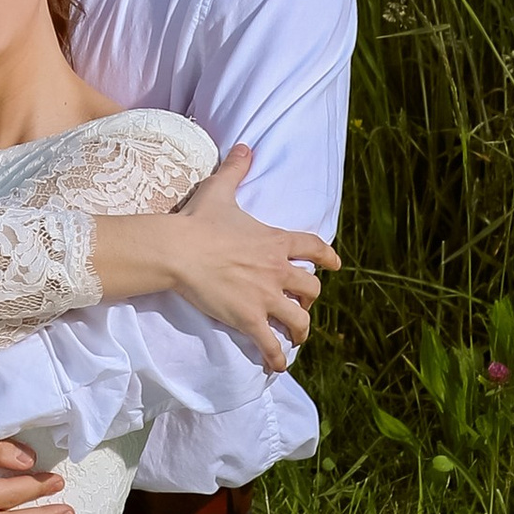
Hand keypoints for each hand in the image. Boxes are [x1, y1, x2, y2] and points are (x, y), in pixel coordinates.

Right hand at [88, 143, 336, 373]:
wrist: (178, 250)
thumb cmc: (198, 220)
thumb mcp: (219, 191)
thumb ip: (235, 169)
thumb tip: (244, 146)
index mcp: (275, 242)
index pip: (313, 248)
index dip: (327, 256)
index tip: (334, 265)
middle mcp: (277, 271)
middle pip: (312, 290)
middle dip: (309, 299)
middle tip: (300, 306)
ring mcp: (265, 297)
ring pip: (300, 321)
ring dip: (300, 331)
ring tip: (295, 338)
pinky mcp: (249, 319)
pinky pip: (271, 345)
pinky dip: (276, 358)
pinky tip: (276, 367)